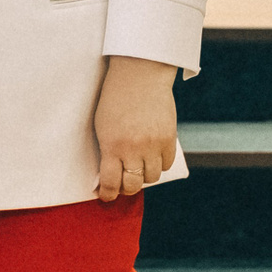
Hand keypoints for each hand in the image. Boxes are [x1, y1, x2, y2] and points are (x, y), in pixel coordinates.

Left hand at [94, 55, 177, 200]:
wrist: (139, 75)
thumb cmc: (115, 97)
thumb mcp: (102, 124)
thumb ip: (108, 148)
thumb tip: (108, 171)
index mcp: (112, 145)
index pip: (110, 182)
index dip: (107, 194)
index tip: (106, 196)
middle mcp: (133, 149)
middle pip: (132, 185)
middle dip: (125, 188)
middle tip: (122, 185)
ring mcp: (153, 145)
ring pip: (152, 178)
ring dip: (143, 177)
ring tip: (137, 170)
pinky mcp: (169, 139)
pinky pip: (167, 164)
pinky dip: (159, 165)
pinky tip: (152, 159)